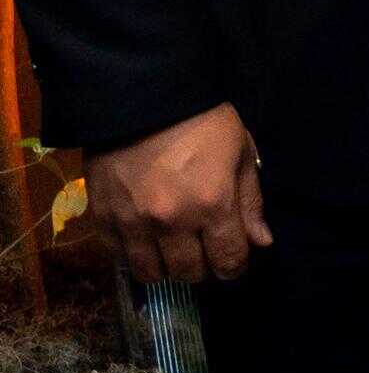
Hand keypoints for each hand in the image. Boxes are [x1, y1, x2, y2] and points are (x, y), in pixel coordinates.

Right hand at [89, 104, 269, 285]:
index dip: (235, 266)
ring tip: (173, 249)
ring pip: (151, 273)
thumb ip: (250, 202)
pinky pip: (118, 258)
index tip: (234, 259)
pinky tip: (145, 239)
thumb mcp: (240, 153)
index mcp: (212, 204)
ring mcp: (132, 223)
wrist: (143, 99)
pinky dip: (133, 255)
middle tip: (204, 250)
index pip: (228, 261)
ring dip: (167, 267)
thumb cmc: (202, 122)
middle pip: (189, 272)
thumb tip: (262, 243)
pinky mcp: (102, 218)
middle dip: (203, 267)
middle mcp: (171, 222)